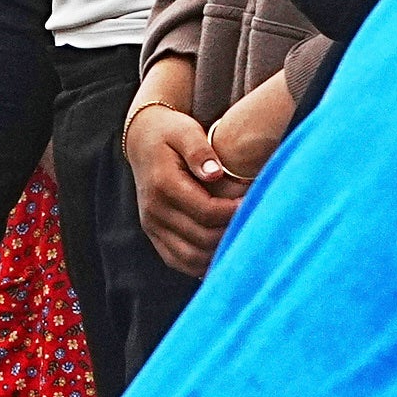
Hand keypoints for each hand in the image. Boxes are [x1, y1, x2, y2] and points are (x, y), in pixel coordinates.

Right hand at [126, 102, 243, 276]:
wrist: (142, 141)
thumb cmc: (170, 133)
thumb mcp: (185, 131)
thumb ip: (200, 151)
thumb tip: (215, 173)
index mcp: (163, 185)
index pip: (206, 211)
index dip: (234, 213)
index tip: (254, 204)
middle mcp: (154, 210)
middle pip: (201, 238)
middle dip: (231, 234)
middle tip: (255, 225)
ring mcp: (152, 225)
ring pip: (190, 257)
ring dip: (218, 254)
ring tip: (241, 240)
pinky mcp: (154, 234)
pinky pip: (178, 261)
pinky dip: (201, 264)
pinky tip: (221, 255)